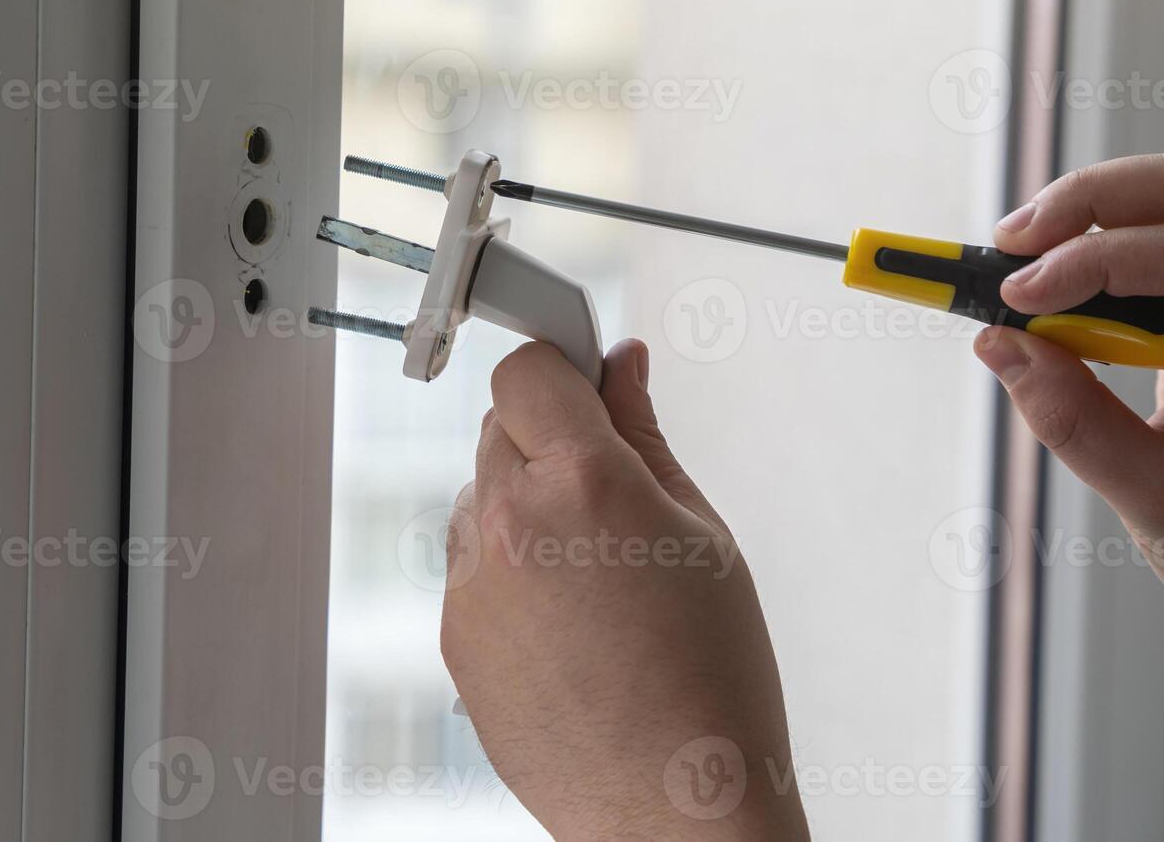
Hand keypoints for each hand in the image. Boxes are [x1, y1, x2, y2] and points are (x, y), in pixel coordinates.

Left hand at [442, 340, 810, 840]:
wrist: (673, 806)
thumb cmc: (711, 681)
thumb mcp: (703, 532)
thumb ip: (647, 434)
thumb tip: (623, 367)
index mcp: (584, 483)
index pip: (530, 369)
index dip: (562, 369)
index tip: (583, 381)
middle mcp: (511, 525)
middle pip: (500, 427)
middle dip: (549, 442)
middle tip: (610, 498)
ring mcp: (471, 584)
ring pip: (480, 497)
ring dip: (524, 508)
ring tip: (595, 579)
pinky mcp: (452, 634)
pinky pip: (471, 566)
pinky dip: (508, 573)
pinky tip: (568, 624)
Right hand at [977, 151, 1163, 663]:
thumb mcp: (1159, 501)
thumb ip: (1075, 423)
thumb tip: (1000, 347)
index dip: (1090, 262)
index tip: (1014, 297)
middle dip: (1088, 201)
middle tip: (1008, 247)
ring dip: (1093, 211)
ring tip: (1024, 261)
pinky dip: (1104, 240)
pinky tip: (1059, 281)